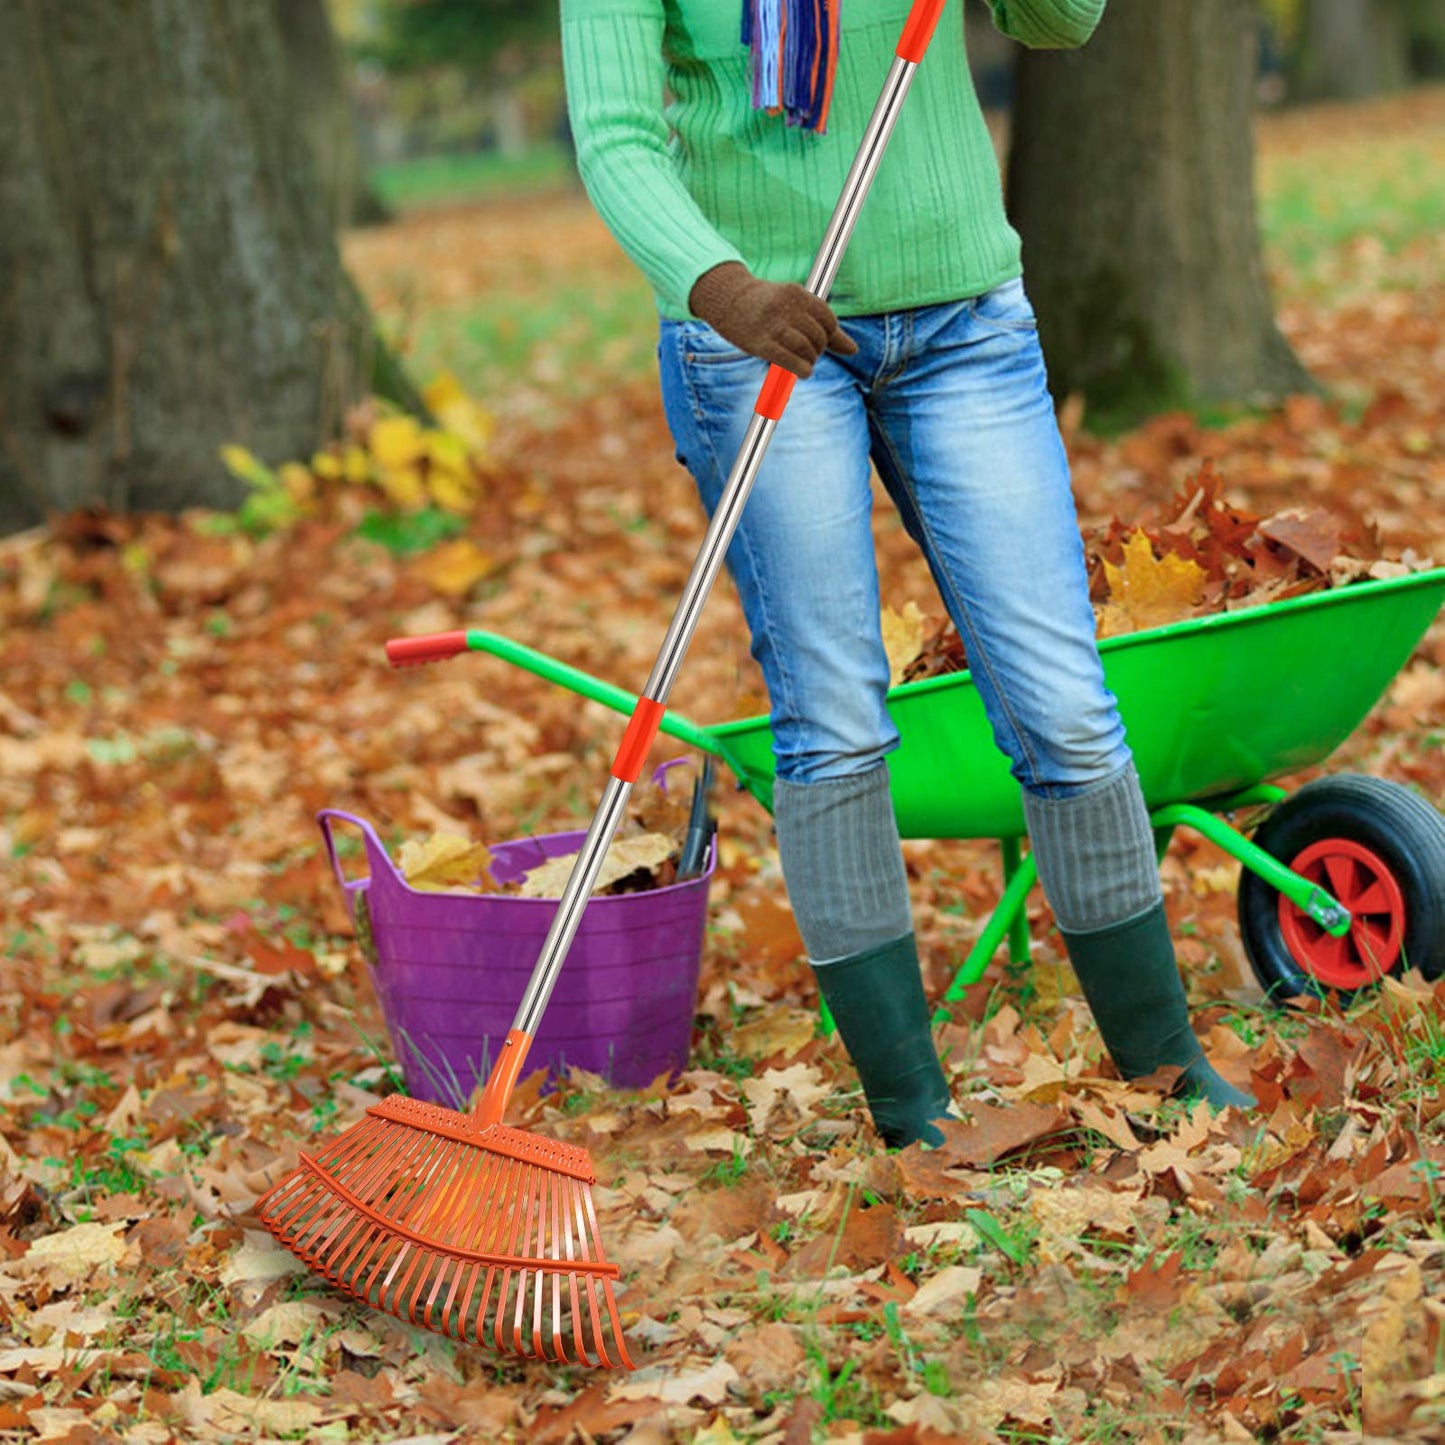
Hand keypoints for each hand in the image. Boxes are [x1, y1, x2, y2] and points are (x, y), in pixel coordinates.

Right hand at [688, 262, 858, 376]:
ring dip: (809, 360)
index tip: (817, 340)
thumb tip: (854, 350)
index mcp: (796, 294)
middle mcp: (785, 307)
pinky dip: (802, 370)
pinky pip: (791, 361)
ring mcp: (772, 325)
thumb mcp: (797, 308)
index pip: (828, 319)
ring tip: (803, 361)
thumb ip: (826, 327)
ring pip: (806, 349)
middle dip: (818, 349)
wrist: (728, 299)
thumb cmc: (767, 305)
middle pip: (818, 336)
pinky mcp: (761, 344)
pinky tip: (803, 371)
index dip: (829, 335)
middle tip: (808, 353)